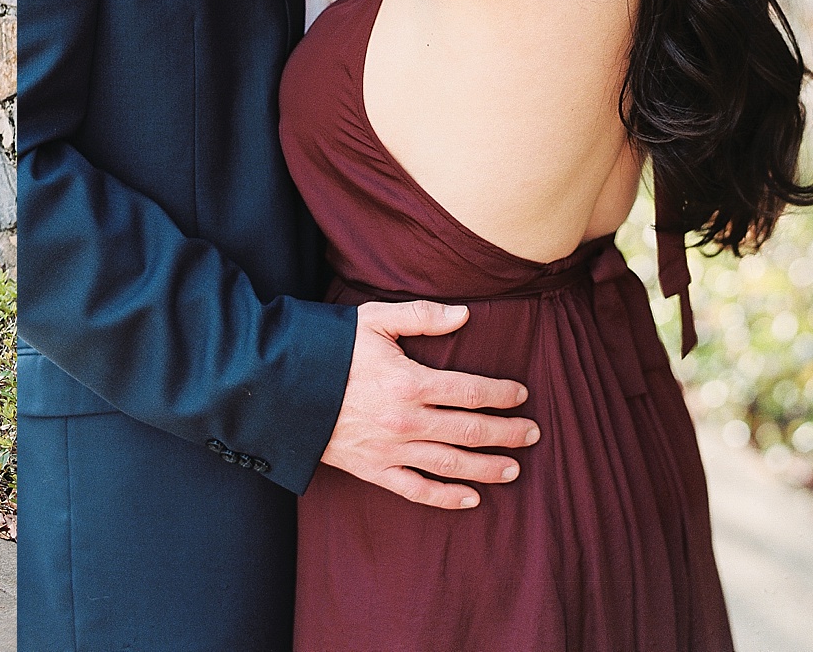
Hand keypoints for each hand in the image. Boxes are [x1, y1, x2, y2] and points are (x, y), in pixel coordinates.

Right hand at [320, 301, 537, 509]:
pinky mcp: (372, 469)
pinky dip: (446, 498)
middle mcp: (405, 420)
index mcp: (409, 382)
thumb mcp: (373, 320)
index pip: (470, 391)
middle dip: (506, 433)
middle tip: (533, 434)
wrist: (279, 385)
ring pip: (451, 464)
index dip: (501, 394)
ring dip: (487, 467)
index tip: (521, 394)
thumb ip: (422, 316)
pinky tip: (471, 499)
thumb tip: (465, 315)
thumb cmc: (328, 347)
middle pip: (470, 430)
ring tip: (513, 468)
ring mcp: (389, 449)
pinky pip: (416, 489)